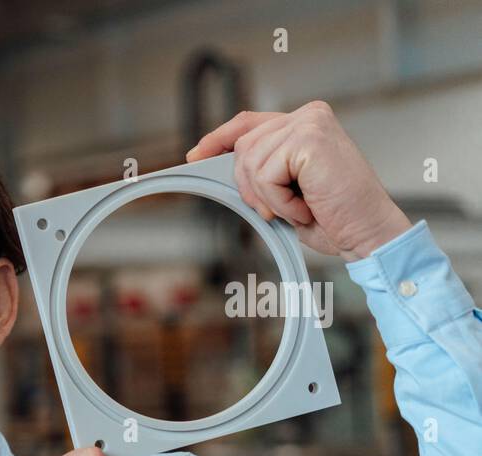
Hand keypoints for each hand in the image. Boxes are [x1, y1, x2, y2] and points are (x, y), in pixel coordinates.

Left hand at [186, 101, 411, 260]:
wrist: (367, 232)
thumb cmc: (332, 215)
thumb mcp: (286, 188)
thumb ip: (262, 168)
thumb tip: (216, 164)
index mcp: (304, 123)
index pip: (248, 123)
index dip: (218, 139)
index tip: (195, 156)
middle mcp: (308, 116)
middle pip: (243, 147)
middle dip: (249, 187)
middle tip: (277, 210)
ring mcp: (310, 124)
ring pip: (251, 164)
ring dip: (269, 198)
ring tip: (299, 207)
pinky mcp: (309, 140)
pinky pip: (266, 176)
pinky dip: (280, 202)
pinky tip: (306, 206)